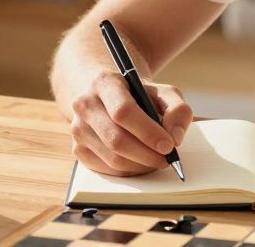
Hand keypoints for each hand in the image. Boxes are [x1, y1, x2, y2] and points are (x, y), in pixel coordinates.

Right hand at [67, 69, 192, 175]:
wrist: (107, 95)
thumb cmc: (138, 94)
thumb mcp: (162, 92)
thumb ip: (177, 109)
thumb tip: (175, 137)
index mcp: (105, 83)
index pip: (123, 111)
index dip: (148, 132)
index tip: (169, 145)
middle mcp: (85, 104)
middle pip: (116, 139)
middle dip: (146, 154)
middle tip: (167, 158)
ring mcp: (78, 128)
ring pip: (112, 158)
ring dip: (140, 165)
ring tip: (157, 159)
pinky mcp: (78, 149)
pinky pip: (106, 169)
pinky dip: (129, 170)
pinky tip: (141, 162)